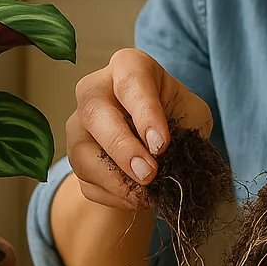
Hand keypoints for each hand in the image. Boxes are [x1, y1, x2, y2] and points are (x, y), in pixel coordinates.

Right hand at [65, 48, 212, 210]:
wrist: (158, 141)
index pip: (131, 83)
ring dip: (115, 179)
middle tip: (149, 174)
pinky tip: (137, 198)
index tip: (161, 145)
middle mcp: (95, 90)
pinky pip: (87, 181)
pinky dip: (114, 196)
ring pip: (82, 153)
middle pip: (95, 113)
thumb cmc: (176, 115)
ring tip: (146, 195)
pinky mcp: (75, 159)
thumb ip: (186, 128)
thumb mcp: (191, 112)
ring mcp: (79, 126)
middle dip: (122, 147)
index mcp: (128, 67)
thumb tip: (171, 161)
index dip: (145, 114)